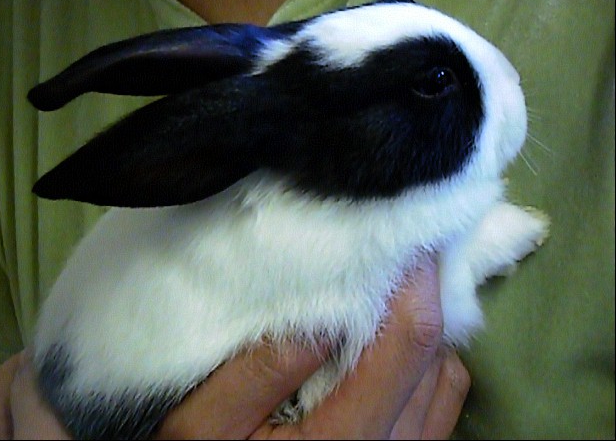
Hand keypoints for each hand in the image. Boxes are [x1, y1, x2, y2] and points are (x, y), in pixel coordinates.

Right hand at [0, 257, 469, 439]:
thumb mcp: (205, 424)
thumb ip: (260, 371)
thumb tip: (322, 308)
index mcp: (346, 439)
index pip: (410, 341)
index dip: (417, 279)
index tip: (405, 231)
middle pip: (435, 352)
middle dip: (420, 294)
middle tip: (389, 252)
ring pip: (446, 372)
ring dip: (423, 325)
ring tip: (384, 295)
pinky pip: (446, 395)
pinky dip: (428, 358)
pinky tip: (390, 341)